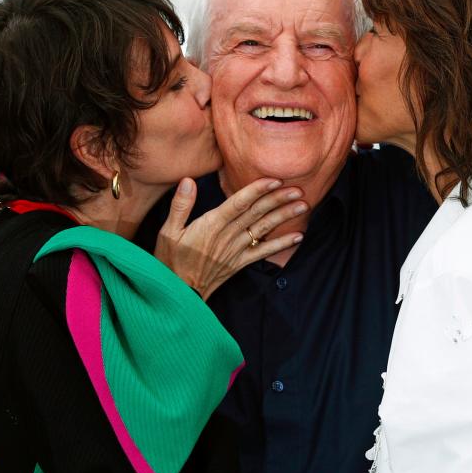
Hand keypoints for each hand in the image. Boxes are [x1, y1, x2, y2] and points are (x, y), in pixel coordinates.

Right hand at [155, 177, 306, 298]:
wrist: (177, 293)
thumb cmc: (170, 260)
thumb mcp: (168, 231)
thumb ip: (180, 205)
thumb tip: (188, 181)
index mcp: (211, 225)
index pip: (239, 203)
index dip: (258, 190)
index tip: (275, 179)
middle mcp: (227, 236)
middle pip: (257, 214)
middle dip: (278, 199)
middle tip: (298, 188)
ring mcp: (236, 250)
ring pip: (264, 229)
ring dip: (284, 217)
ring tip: (303, 205)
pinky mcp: (240, 263)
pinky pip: (264, 253)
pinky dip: (282, 244)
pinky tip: (298, 237)